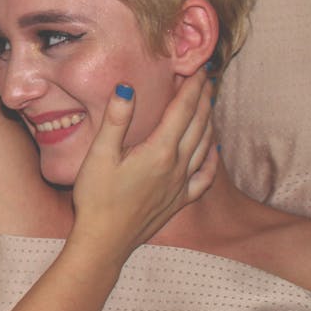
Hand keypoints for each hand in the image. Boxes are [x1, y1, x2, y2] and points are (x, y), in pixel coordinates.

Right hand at [69, 69, 216, 261]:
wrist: (105, 242)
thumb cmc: (96, 198)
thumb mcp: (99, 154)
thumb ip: (116, 119)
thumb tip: (127, 87)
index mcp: (159, 151)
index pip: (182, 111)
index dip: (192, 88)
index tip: (199, 69)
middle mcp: (176, 166)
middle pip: (198, 125)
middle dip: (204, 99)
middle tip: (207, 78)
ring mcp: (180, 185)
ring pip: (204, 147)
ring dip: (209, 122)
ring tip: (210, 105)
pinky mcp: (178, 201)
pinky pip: (204, 177)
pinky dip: (212, 160)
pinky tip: (214, 152)